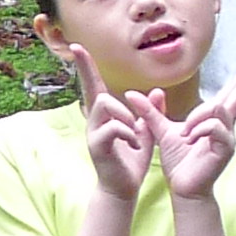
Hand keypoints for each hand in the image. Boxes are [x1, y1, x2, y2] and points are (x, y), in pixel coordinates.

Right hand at [63, 47, 153, 201]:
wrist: (123, 189)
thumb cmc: (131, 160)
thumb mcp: (145, 132)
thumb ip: (149, 113)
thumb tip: (157, 91)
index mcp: (104, 116)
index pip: (93, 85)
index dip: (85, 66)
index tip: (77, 46)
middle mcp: (93, 121)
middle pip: (99, 94)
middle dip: (121, 106)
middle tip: (134, 126)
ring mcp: (92, 133)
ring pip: (105, 105)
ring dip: (125, 117)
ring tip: (135, 136)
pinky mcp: (96, 146)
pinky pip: (113, 127)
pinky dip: (128, 133)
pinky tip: (135, 145)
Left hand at [152, 49, 235, 201]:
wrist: (182, 188)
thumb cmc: (178, 161)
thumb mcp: (161, 131)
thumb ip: (150, 112)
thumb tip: (132, 93)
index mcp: (215, 117)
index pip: (234, 89)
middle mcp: (227, 123)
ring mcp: (229, 135)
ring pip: (217, 108)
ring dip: (196, 117)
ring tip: (184, 133)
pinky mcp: (226, 147)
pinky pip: (215, 126)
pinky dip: (198, 129)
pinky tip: (189, 140)